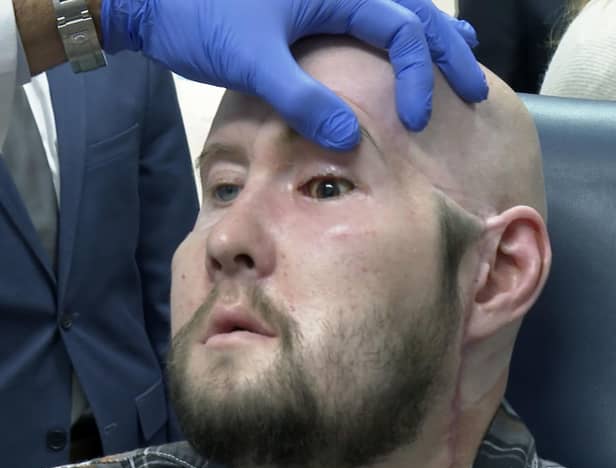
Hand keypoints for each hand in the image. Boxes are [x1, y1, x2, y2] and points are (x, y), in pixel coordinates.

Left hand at [101, 0, 486, 149]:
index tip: (417, 121)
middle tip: (474, 87)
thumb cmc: (199, 18)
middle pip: (411, 13)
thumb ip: (301, 97)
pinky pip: (364, 21)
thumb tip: (347, 139)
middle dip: (446, 51)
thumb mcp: (253, 60)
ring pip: (393, 12)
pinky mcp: (308, 12)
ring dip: (430, 36)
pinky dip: (392, 35)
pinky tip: (398, 48)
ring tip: (463, 55)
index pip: (399, 30)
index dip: (417, 75)